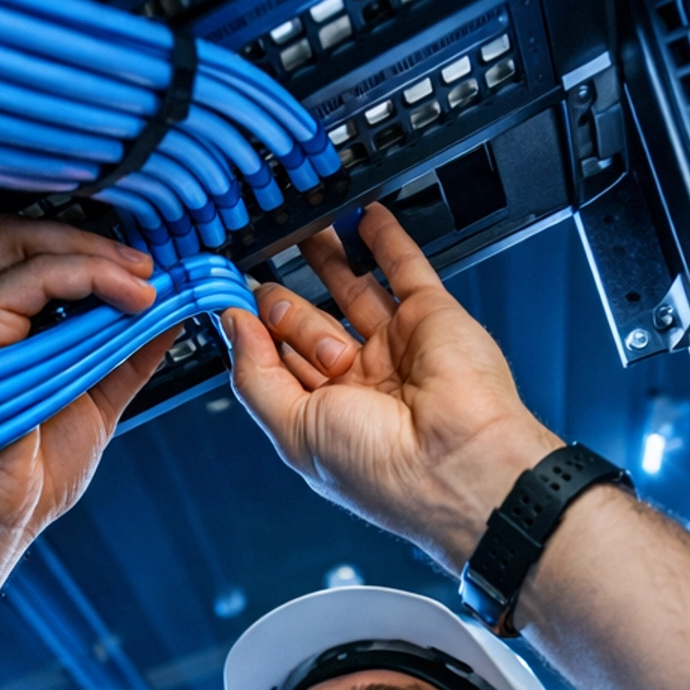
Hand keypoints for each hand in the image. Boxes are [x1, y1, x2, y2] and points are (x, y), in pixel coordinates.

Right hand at [0, 216, 176, 539]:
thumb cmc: (26, 476)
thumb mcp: (93, 398)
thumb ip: (123, 353)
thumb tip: (165, 314)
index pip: (26, 257)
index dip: (87, 252)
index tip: (144, 274)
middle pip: (17, 236)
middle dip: (91, 241)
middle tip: (148, 270)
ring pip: (22, 243)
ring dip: (95, 256)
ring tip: (145, 286)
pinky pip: (31, 276)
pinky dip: (87, 275)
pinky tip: (126, 298)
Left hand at [227, 203, 558, 566]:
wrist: (457, 463)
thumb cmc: (383, 471)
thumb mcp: (293, 431)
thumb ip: (256, 377)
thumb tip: (233, 326)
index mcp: (327, 418)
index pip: (280, 363)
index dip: (255, 334)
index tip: (232, 303)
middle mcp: (361, 384)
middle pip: (310, 325)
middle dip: (284, 307)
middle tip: (268, 289)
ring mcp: (397, 347)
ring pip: (353, 291)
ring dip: (326, 258)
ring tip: (297, 227)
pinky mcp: (431, 317)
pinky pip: (404, 268)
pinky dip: (384, 240)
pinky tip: (362, 218)